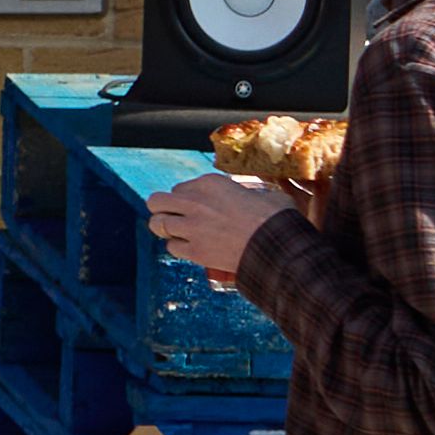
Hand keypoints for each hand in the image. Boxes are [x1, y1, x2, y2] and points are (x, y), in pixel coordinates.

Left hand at [150, 171, 274, 287]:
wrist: (278, 248)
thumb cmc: (278, 220)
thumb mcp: (266, 195)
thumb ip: (252, 193)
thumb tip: (259, 198)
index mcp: (209, 183)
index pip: (181, 188)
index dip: (187, 199)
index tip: (198, 209)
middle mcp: (194, 201)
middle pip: (157, 201)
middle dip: (163, 210)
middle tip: (176, 218)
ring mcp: (192, 227)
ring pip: (157, 224)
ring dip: (166, 229)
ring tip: (177, 234)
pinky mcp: (195, 251)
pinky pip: (171, 247)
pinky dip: (178, 249)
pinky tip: (190, 249)